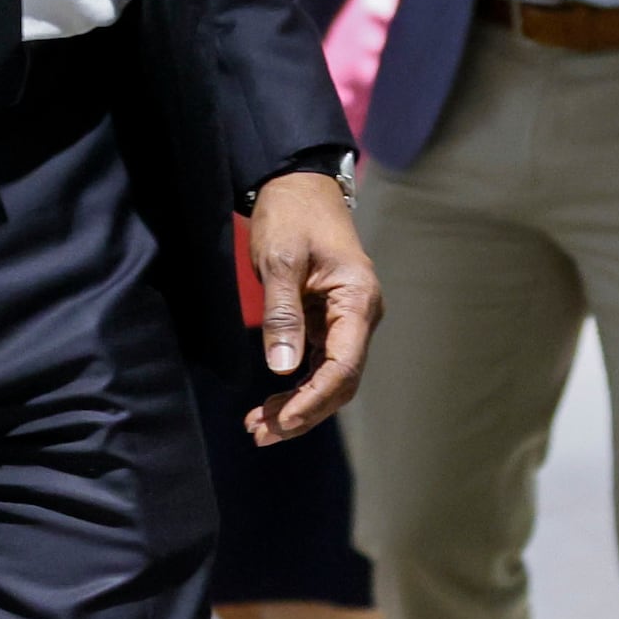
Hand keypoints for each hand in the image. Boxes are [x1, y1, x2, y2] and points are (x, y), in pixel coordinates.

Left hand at [241, 172, 380, 444]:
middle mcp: (360, 316)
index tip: (283, 421)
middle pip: (339, 382)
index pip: (343, 365)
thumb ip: (282, 312)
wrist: (298, 184)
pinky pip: (317, 365)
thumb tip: (281, 368)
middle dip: (302, 412)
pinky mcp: (328, 322)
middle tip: (260, 434)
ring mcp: (345, 321)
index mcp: (358, 299)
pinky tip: (269, 405)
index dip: (314, 398)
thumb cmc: (292, 215)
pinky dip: (294, 387)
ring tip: (258, 428)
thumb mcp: (280, 258)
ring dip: (296, 406)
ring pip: (328, 378)